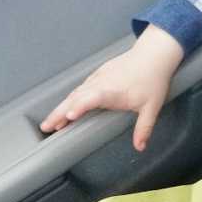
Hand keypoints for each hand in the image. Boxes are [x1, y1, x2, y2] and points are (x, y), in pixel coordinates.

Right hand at [40, 25, 183, 151]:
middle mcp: (101, 83)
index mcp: (113, 91)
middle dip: (59, 113)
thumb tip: (140, 147)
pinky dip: (71, 99)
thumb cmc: (153, 79)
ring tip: (52, 123)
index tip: (69, 117)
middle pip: (76, 98)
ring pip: (75, 93)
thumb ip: (144, 128)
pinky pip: (81, 87)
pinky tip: (66, 108)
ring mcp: (98, 77)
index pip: (92, 98)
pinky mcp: (98, 74)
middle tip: (47, 127)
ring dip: (62, 107)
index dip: (80, 107)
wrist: (154, 55)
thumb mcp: (152, 107)